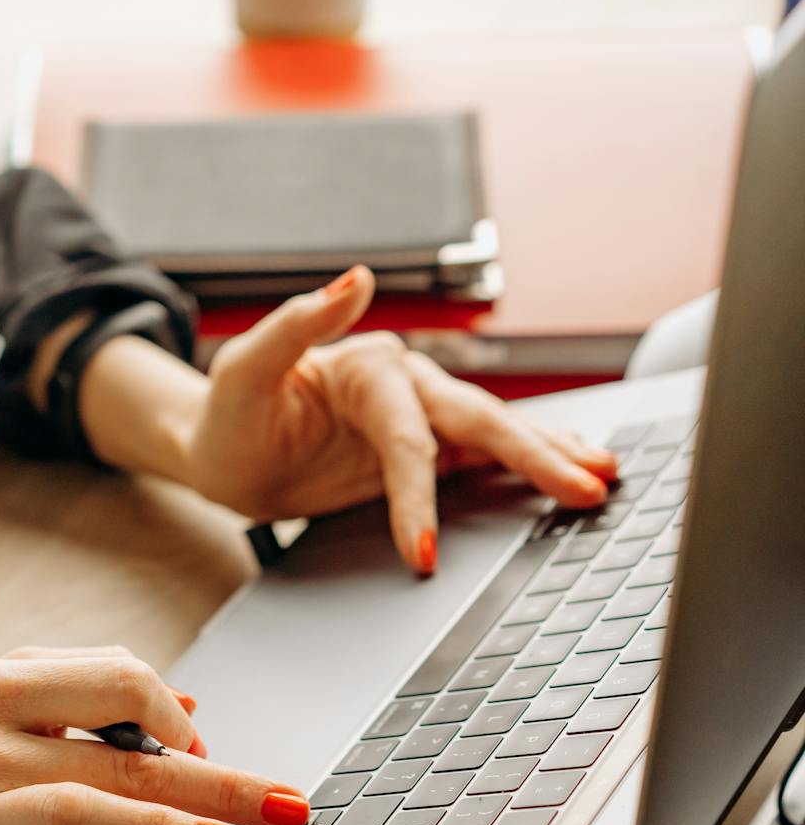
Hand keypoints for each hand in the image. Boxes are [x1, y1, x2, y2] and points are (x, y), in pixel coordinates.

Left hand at [74, 267, 620, 572]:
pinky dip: (531, 465)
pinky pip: (484, 459)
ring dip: (550, 455)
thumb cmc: (229, 412)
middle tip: (585, 489)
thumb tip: (355, 277)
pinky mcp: (423, 451)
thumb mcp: (244, 368)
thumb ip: (297, 324)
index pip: (406, 439)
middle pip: (478, 424)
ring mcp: (420, 419)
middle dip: (534, 458)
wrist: (223, 451)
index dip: (415, 494)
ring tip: (602, 477)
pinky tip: (572, 473)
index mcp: (370, 366)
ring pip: (496, 436)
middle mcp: (406, 386)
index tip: (421, 547)